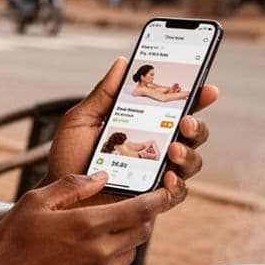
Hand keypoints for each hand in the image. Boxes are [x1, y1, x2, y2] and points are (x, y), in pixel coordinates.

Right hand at [0, 172, 170, 264]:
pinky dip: (105, 263)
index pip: (141, 210)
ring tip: (96, 234)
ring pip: (128, 254)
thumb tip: (102, 177)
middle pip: (141, 232)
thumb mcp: (37, 201)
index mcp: (88, 225)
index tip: (168, 191)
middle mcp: (99, 253)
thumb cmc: (12, 240)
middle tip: (129, 209)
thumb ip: (73, 186)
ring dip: (122, 241)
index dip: (160, 199)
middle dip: (141, 219)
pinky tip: (79, 258)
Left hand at [45, 57, 216, 204]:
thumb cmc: (68, 159)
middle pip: (193, 135)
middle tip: (186, 121)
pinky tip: (168, 179)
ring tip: (174, 151)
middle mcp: (157, 150)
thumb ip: (103, 93)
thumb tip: (123, 62)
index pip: (177, 109)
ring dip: (189, 154)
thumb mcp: (81, 120)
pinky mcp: (153, 202)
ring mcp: (158, 176)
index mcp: (145, 126)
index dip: (197, 98)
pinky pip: (176, 194)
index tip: (207, 89)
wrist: (56, 197)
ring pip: (191, 163)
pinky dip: (177, 186)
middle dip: (197, 126)